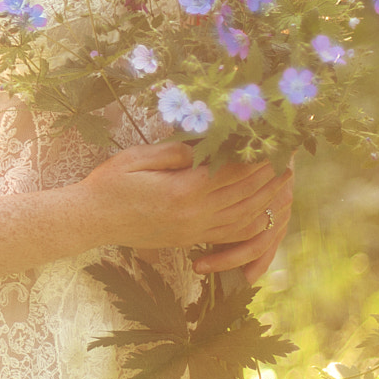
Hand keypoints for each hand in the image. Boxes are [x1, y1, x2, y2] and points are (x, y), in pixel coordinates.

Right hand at [74, 141, 290, 268]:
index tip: (270, 139)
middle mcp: (194, 214)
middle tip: (288, 155)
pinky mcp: (190, 239)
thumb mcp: (137, 158)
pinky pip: (230, 234)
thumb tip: (204, 146)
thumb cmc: (108, 184)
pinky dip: (252, 222)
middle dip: (268, 173)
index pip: (230, 171)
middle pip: (243, 193)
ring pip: (243, 215)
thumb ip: (174, 152)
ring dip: (267, 198)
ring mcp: (193, 230)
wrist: (91, 221)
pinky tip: (263, 210)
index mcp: (182, 190)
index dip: (253, 155)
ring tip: (285, 180)